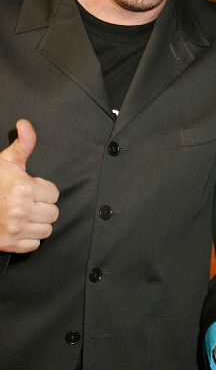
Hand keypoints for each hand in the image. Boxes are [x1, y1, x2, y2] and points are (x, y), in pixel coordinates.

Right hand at [0, 119, 59, 252]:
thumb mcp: (6, 161)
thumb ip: (23, 143)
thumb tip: (25, 125)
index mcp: (24, 188)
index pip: (54, 194)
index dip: (44, 190)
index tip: (32, 188)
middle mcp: (21, 210)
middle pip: (53, 213)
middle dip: (43, 206)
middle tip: (30, 201)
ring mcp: (16, 229)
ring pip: (46, 229)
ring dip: (38, 222)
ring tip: (26, 213)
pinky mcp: (10, 244)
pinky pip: (34, 244)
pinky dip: (29, 237)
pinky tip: (20, 226)